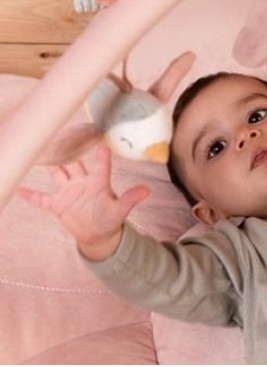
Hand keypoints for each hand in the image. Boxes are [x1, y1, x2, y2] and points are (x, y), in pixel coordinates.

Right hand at [17, 143, 149, 259]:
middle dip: (69, 148)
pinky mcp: (58, 204)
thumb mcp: (120, 210)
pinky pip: (41, 199)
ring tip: (40, 148)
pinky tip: (19, 188)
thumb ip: (130, 199)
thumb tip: (147, 190)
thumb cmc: (110, 219)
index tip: (100, 132)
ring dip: (50, 164)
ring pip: (57, 173)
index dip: (100, 150)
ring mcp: (68, 192)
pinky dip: (31, 195)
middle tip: (62, 132)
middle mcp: (82, 183)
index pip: (100, 163)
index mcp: (99, 182)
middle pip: (73, 161)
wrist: (98, 235)